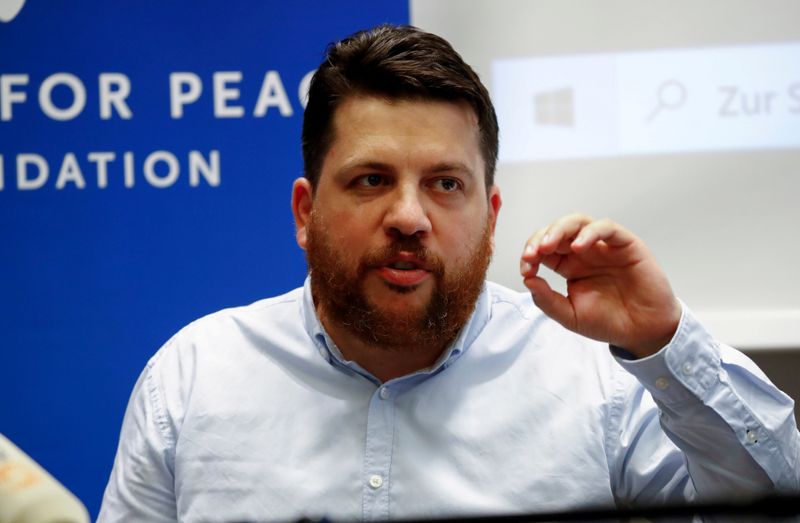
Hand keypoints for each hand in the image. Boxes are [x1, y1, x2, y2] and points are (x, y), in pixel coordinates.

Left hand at [520, 214, 680, 357]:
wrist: (643, 332)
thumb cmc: (609, 322)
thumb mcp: (570, 316)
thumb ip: (547, 300)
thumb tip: (528, 280)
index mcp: (569, 266)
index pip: (543, 249)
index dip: (530, 254)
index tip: (526, 270)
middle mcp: (584, 252)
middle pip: (557, 231)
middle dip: (539, 238)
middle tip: (532, 254)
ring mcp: (604, 246)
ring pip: (578, 222)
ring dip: (559, 229)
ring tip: (548, 245)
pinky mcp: (625, 244)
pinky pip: (607, 228)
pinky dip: (590, 232)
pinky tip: (578, 246)